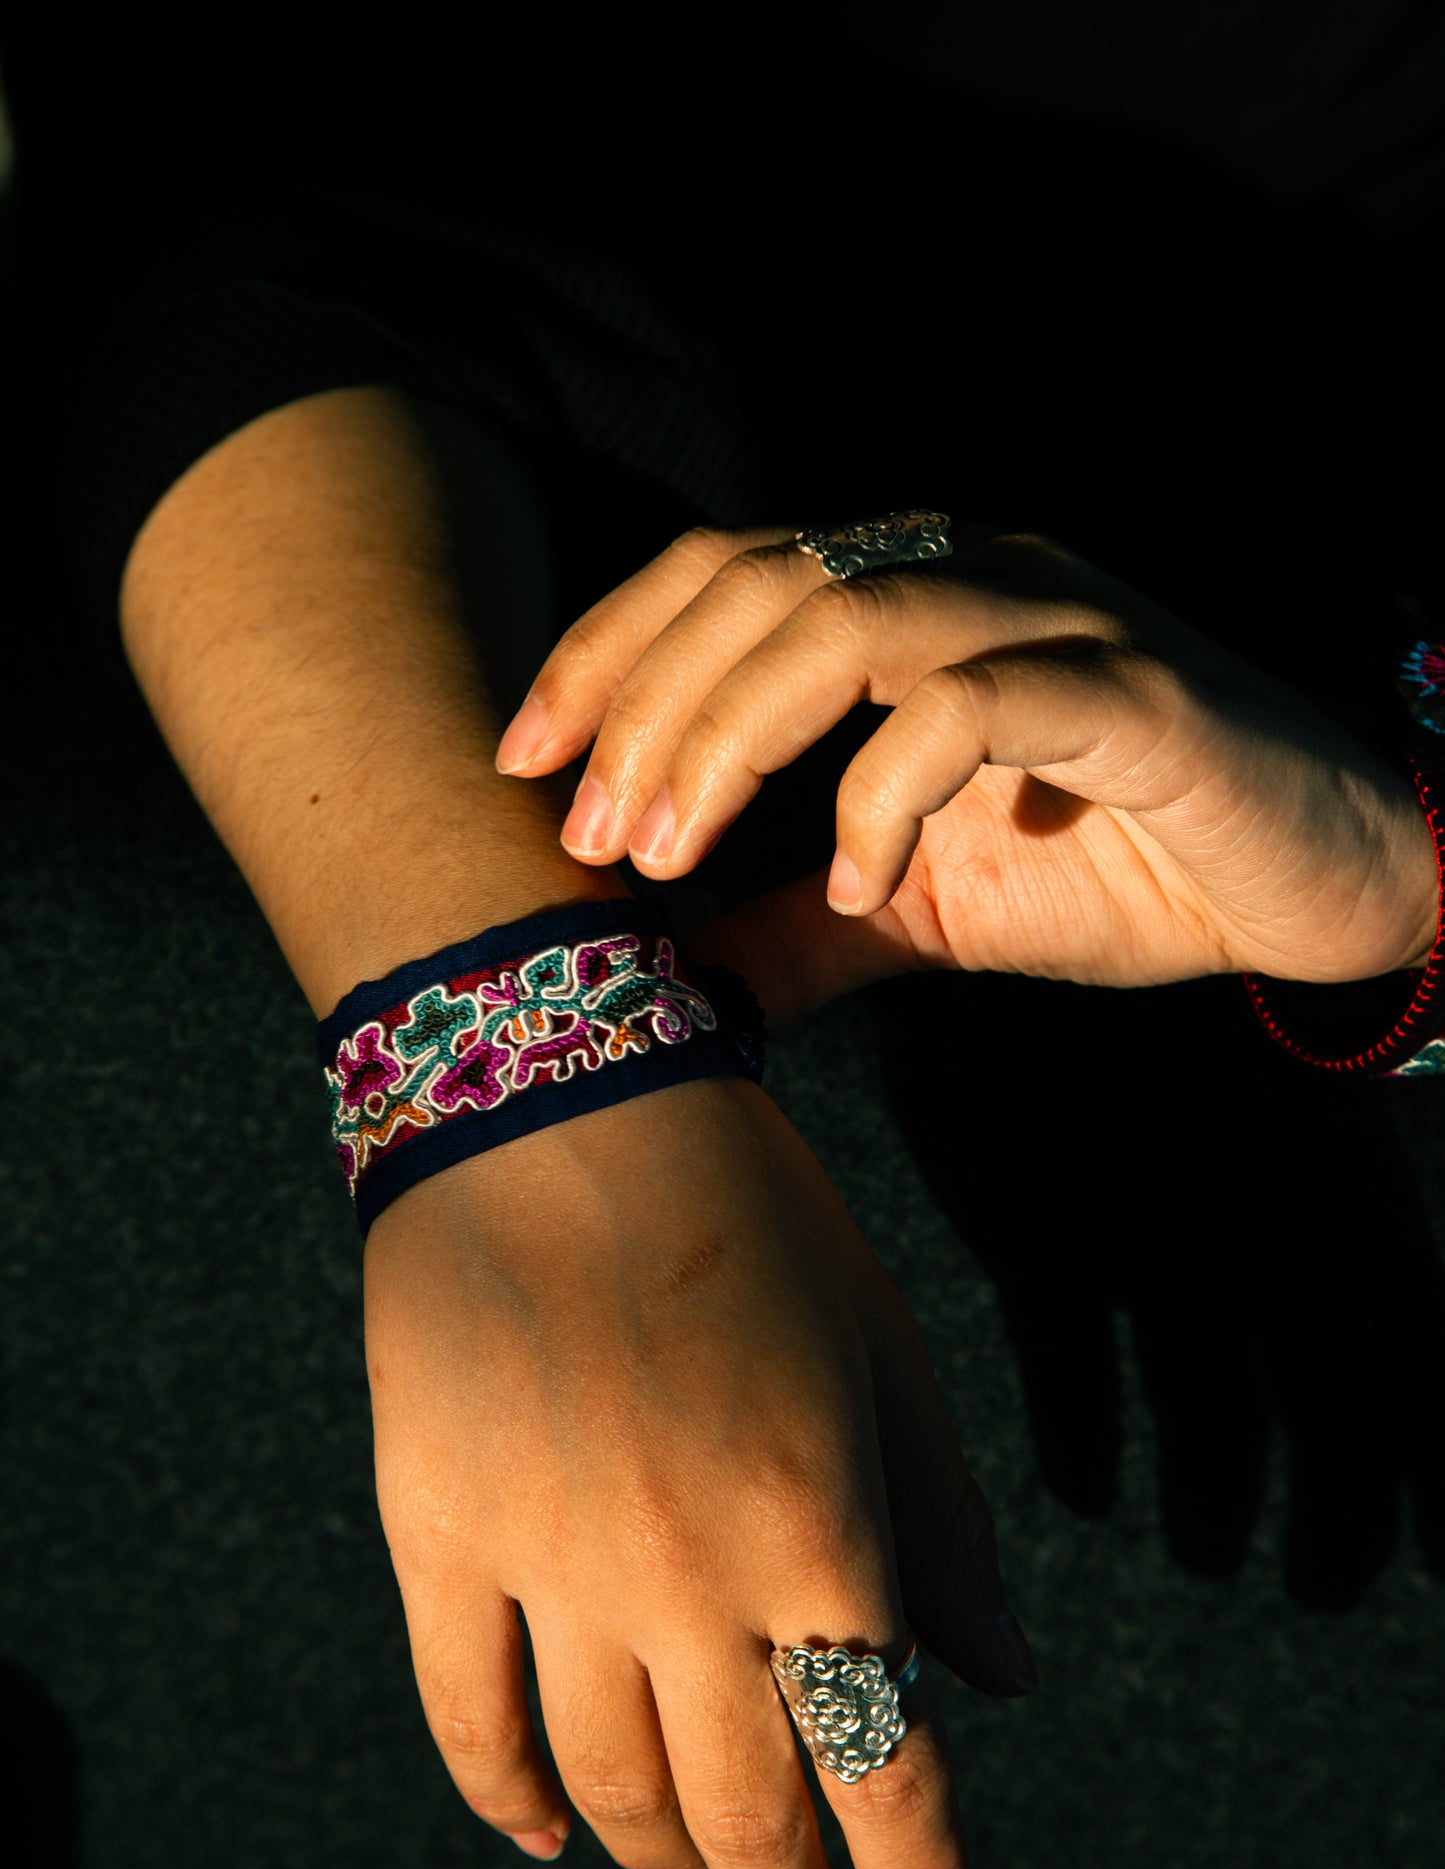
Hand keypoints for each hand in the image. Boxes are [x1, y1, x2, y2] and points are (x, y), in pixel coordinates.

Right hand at [363, 1077, 1034, 1868]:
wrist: (554, 1097)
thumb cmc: (747, 1212)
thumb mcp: (879, 1351)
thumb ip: (940, 1525)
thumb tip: (1001, 1683)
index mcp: (817, 1525)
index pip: (881, 1765)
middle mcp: (686, 1574)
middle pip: (744, 1810)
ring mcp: (549, 1563)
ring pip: (609, 1788)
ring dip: (667, 1865)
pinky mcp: (435, 1534)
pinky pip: (467, 1715)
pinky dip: (510, 1803)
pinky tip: (553, 1840)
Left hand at [495, 526, 1436, 1022]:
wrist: (1312, 885)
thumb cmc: (1117, 868)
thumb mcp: (924, 909)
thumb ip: (800, 928)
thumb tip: (676, 984)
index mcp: (909, 599)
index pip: (723, 573)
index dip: (608, 649)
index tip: (521, 760)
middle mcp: (971, 574)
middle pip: (757, 579)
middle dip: (642, 705)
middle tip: (586, 837)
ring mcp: (1054, 618)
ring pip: (845, 615)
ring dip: (728, 734)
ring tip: (665, 855)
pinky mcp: (1131, 690)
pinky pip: (973, 701)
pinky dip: (885, 792)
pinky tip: (855, 885)